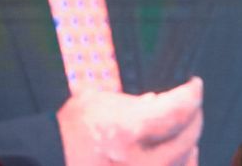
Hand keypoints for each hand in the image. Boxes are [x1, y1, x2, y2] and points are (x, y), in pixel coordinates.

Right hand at [57, 77, 202, 165]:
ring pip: (185, 160)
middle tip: (192, 105)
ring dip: (190, 141)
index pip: (180, 108)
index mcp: (128, 130)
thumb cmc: (69, 131)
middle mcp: (139, 160)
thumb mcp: (97, 102)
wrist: (47, 161)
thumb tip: (158, 100)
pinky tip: (183, 153)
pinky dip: (183, 162)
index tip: (193, 84)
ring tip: (187, 127)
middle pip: (188, 135)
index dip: (192, 93)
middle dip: (194, 115)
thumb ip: (132, 100)